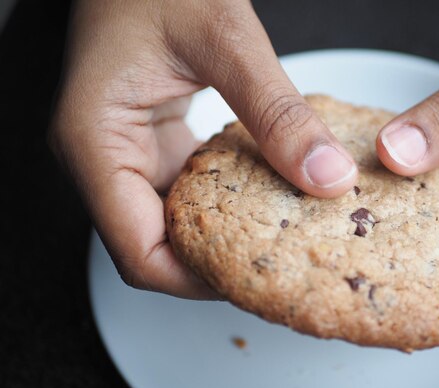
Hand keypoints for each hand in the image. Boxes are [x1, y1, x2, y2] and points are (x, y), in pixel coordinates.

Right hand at [49, 0, 356, 298]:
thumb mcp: (225, 40)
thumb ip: (275, 112)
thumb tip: (325, 175)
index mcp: (95, 143)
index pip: (138, 252)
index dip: (196, 279)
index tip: (256, 279)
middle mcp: (103, 158)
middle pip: (154, 249)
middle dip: (214, 266)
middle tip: (276, 265)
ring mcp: (126, 154)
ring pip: (169, 226)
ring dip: (220, 238)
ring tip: (277, 240)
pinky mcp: (151, 145)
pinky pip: (183, 194)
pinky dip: (221, 204)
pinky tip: (263, 195)